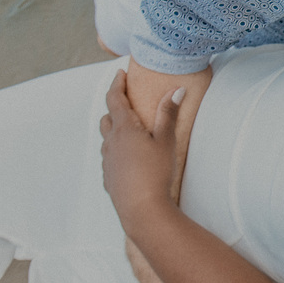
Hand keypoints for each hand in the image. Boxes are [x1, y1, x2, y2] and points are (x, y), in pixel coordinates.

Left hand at [100, 69, 183, 227]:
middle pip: (107, 118)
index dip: (116, 83)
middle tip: (125, 101)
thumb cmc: (155, 172)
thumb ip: (169, 113)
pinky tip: (129, 158)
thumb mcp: (166, 140)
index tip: (119, 73)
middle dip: (115, 107)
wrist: (142, 209)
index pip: (114, 98)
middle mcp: (110, 142)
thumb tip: (176, 89)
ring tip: (128, 130)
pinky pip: (109, 158)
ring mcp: (107, 161)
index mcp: (124, 129)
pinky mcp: (109, 177)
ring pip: (106, 139)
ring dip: (114, 130)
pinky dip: (116, 151)